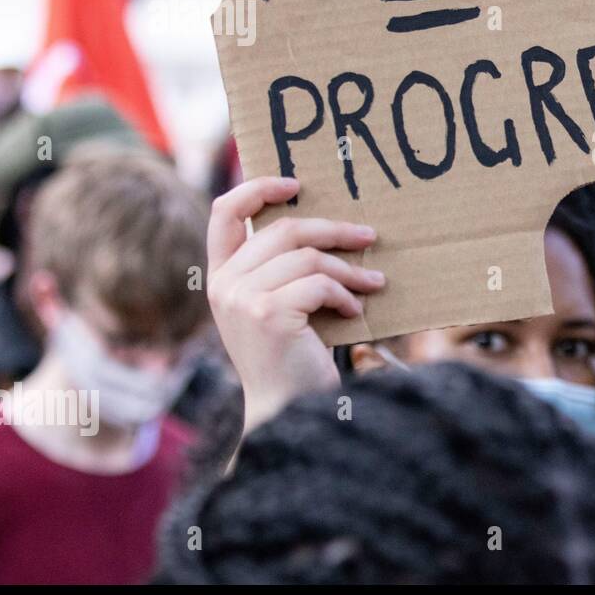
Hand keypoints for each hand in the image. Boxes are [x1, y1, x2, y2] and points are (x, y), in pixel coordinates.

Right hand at [207, 177, 384, 430]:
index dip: (258, 188)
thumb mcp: (277, 306)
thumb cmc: (292, 358)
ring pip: (309, 257)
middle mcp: (224, 284)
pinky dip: (346, 295)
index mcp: (221, 276)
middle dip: (334, 230)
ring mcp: (242, 298)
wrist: (287, 411)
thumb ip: (281, 269)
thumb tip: (325, 224)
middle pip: (284, 229)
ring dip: (350, 270)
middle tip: (369, 236)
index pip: (224, 212)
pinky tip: (357, 313)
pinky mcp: (267, 313)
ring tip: (373, 283)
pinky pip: (319, 283)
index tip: (296, 183)